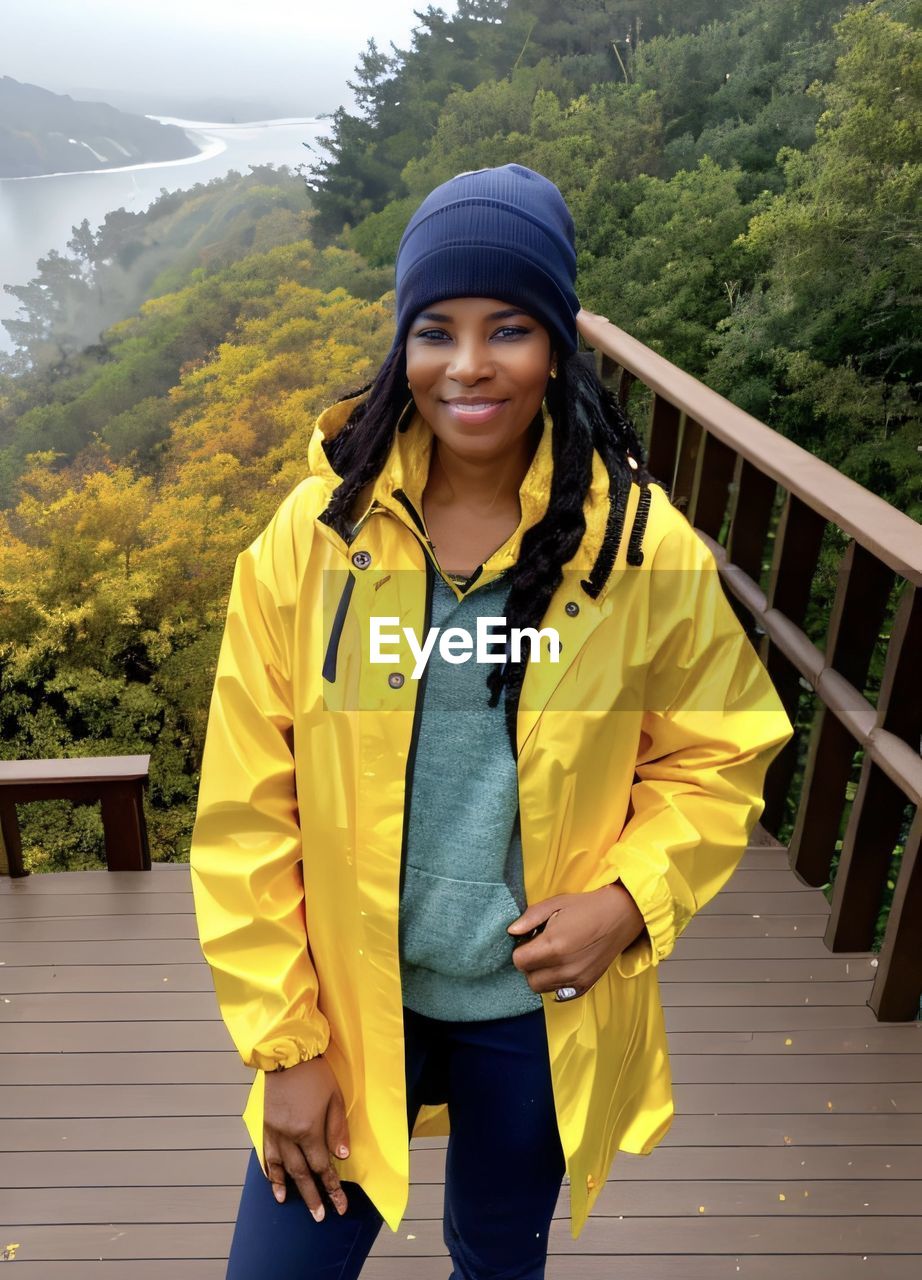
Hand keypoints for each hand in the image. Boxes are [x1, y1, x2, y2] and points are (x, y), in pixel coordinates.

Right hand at [263, 1055, 350, 1219]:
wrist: (288, 1054)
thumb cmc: (316, 1074)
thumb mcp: (335, 1098)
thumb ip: (337, 1129)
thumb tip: (341, 1157)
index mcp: (309, 1130)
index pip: (322, 1167)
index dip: (332, 1188)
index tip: (340, 1205)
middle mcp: (290, 1136)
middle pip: (301, 1173)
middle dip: (312, 1196)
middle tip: (320, 1216)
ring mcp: (275, 1131)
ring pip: (281, 1166)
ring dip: (287, 1187)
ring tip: (290, 1203)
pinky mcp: (266, 1124)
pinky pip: (266, 1153)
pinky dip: (270, 1170)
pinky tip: (273, 1181)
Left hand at [507, 883, 645, 998]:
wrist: (620, 915)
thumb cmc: (586, 907)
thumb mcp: (555, 903)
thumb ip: (530, 918)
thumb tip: (512, 931)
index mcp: (553, 945)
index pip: (519, 961)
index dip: (521, 949)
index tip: (530, 941)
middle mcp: (564, 967)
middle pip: (529, 979)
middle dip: (530, 965)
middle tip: (540, 949)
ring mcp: (576, 979)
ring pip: (543, 988)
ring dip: (542, 975)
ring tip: (553, 957)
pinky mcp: (586, 985)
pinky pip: (559, 993)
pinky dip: (556, 983)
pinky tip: (563, 966)